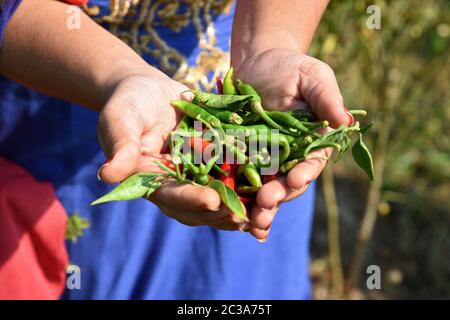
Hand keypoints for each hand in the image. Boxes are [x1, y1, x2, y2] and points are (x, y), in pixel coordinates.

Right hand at [97, 73, 249, 230]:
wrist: (146, 89)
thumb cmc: (127, 103)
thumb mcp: (120, 120)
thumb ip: (120, 147)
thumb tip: (108, 176)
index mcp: (151, 180)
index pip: (170, 195)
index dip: (190, 199)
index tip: (212, 199)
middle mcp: (175, 183)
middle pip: (198, 206)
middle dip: (221, 212)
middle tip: (246, 216)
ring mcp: (194, 174)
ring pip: (218, 197)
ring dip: (239, 206)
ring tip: (262, 211)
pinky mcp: (212, 161)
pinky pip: (230, 176)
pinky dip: (247, 185)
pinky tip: (269, 188)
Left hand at [234, 48, 352, 240]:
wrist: (256, 64)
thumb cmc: (289, 67)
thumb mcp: (312, 76)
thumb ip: (327, 98)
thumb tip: (346, 121)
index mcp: (311, 142)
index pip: (311, 163)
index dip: (304, 173)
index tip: (295, 179)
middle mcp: (290, 157)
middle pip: (286, 183)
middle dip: (277, 196)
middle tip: (264, 206)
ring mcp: (265, 161)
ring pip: (263, 189)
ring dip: (257, 207)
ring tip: (249, 221)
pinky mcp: (241, 159)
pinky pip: (238, 180)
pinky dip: (236, 197)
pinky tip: (229, 212)